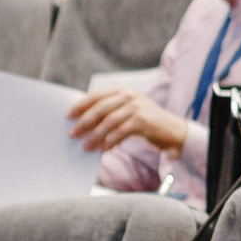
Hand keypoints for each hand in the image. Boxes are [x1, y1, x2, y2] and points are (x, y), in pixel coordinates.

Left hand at [68, 86, 187, 154]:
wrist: (172, 130)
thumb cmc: (144, 122)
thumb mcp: (126, 112)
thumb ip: (109, 112)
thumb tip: (82, 124)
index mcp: (122, 91)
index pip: (96, 96)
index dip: (80, 105)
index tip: (68, 116)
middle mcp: (129, 96)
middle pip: (101, 108)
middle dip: (84, 122)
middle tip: (72, 134)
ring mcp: (137, 107)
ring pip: (109, 121)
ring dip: (95, 135)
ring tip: (86, 146)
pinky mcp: (144, 121)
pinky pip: (121, 132)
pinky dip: (110, 141)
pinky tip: (103, 149)